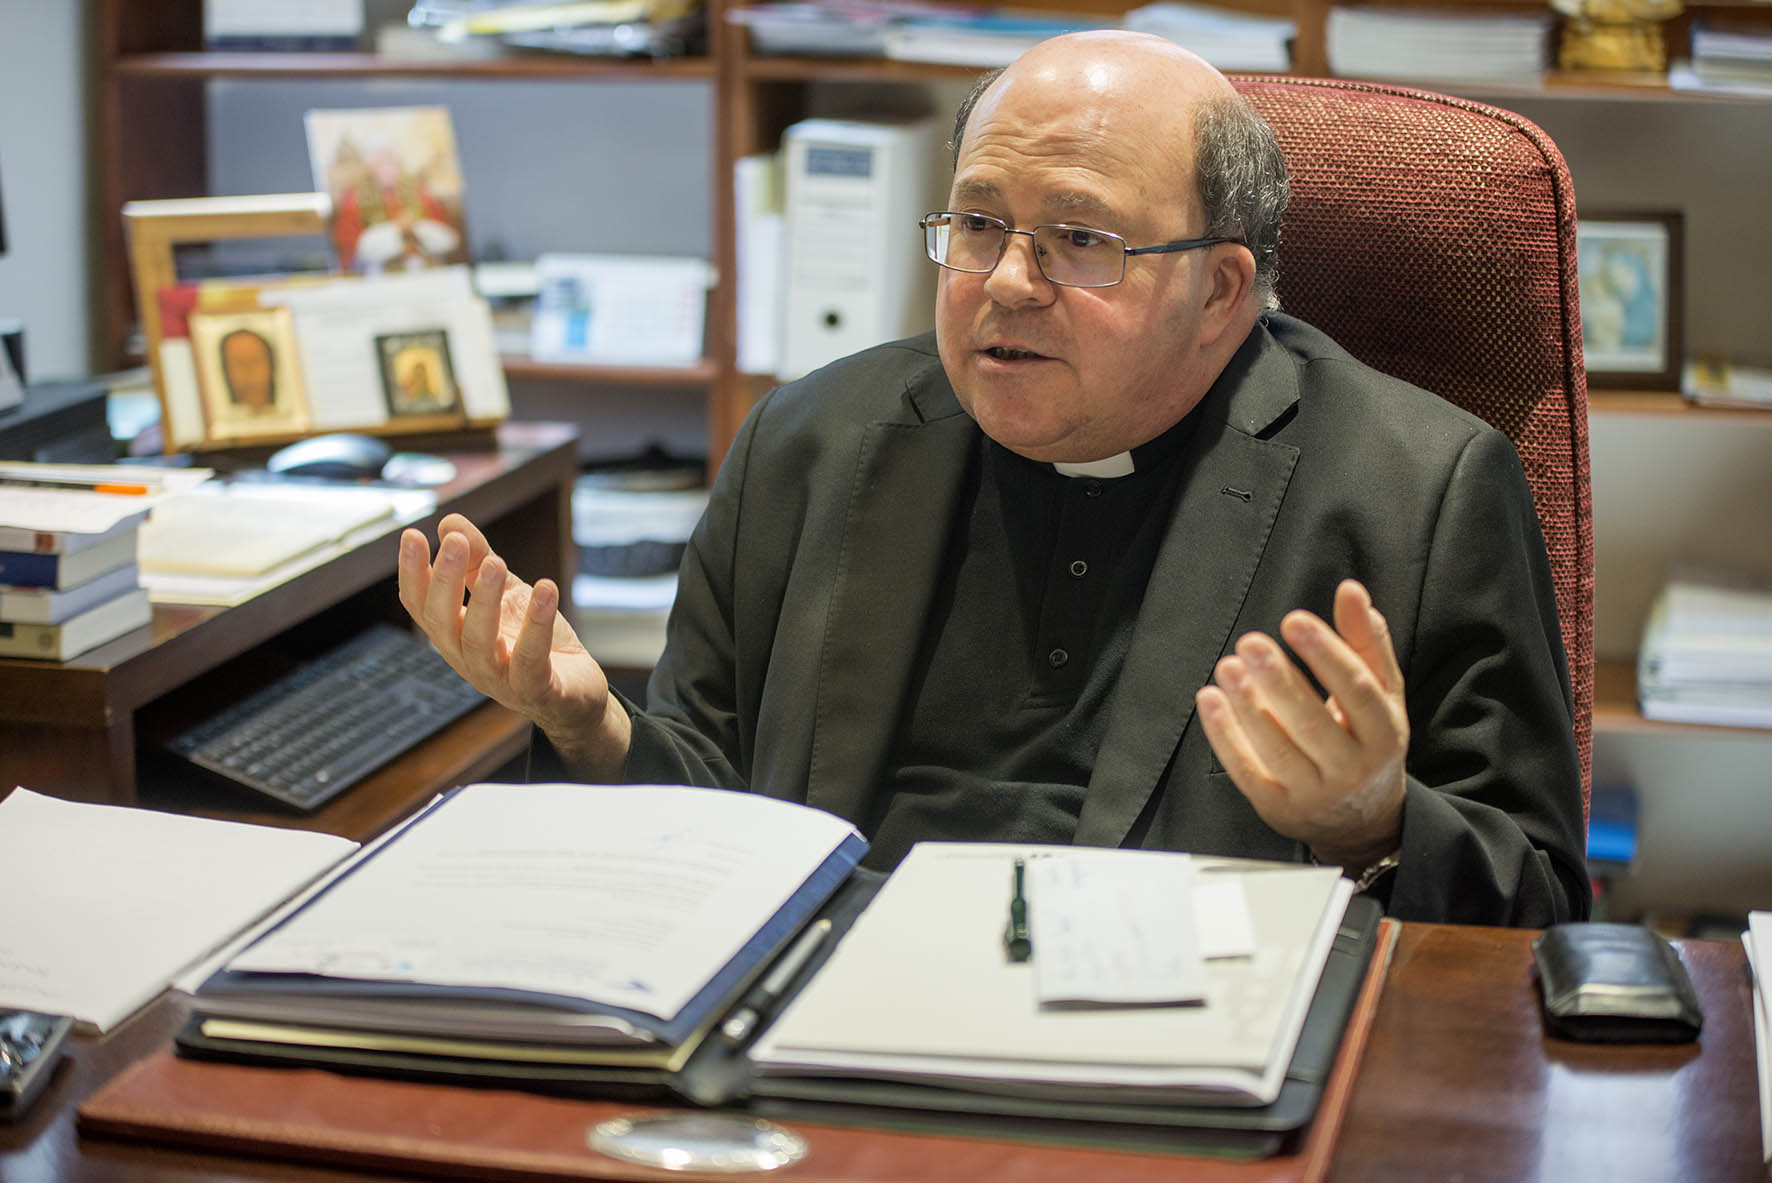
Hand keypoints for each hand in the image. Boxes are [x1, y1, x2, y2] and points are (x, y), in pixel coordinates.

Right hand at [398, 514, 629, 778]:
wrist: (577, 696)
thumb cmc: (533, 644)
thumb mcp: (507, 595)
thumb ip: (480, 561)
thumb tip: (449, 522)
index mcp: (455, 637)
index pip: (420, 606)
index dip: (412, 574)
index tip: (412, 536)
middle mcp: (469, 661)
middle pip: (443, 623)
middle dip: (445, 582)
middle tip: (456, 543)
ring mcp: (501, 680)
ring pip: (481, 642)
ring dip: (487, 600)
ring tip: (498, 563)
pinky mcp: (538, 691)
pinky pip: (531, 660)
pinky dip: (537, 625)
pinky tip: (545, 589)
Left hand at [1195, 579, 1407, 869]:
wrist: (1362, 821)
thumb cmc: (1368, 741)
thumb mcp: (1381, 694)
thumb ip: (1365, 642)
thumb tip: (1351, 590)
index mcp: (1385, 733)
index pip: (1357, 690)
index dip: (1326, 654)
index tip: (1294, 621)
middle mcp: (1353, 768)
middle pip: (1312, 723)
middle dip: (1279, 681)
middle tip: (1251, 642)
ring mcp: (1314, 792)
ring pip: (1278, 750)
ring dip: (1247, 707)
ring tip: (1228, 667)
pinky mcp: (1279, 807)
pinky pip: (1248, 771)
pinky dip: (1225, 736)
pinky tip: (1211, 700)